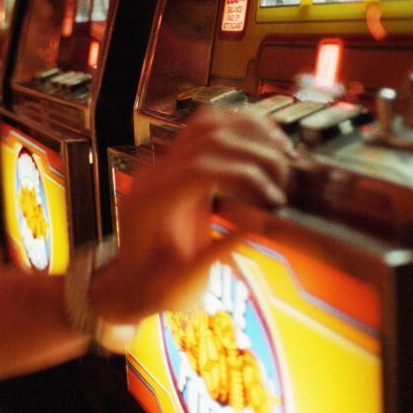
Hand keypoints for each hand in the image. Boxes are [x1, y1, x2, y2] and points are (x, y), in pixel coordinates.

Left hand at [91, 107, 291, 322]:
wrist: (128, 283)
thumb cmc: (152, 289)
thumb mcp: (183, 283)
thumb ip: (217, 252)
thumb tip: (259, 223)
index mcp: (152, 202)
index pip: (202, 168)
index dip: (245, 176)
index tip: (274, 198)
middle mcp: (153, 174)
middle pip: (209, 138)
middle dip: (255, 153)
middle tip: (285, 179)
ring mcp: (161, 163)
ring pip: (208, 123)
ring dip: (250, 132)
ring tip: (281, 153)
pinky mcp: (174, 161)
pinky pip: (205, 128)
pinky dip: (238, 127)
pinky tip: (264, 141)